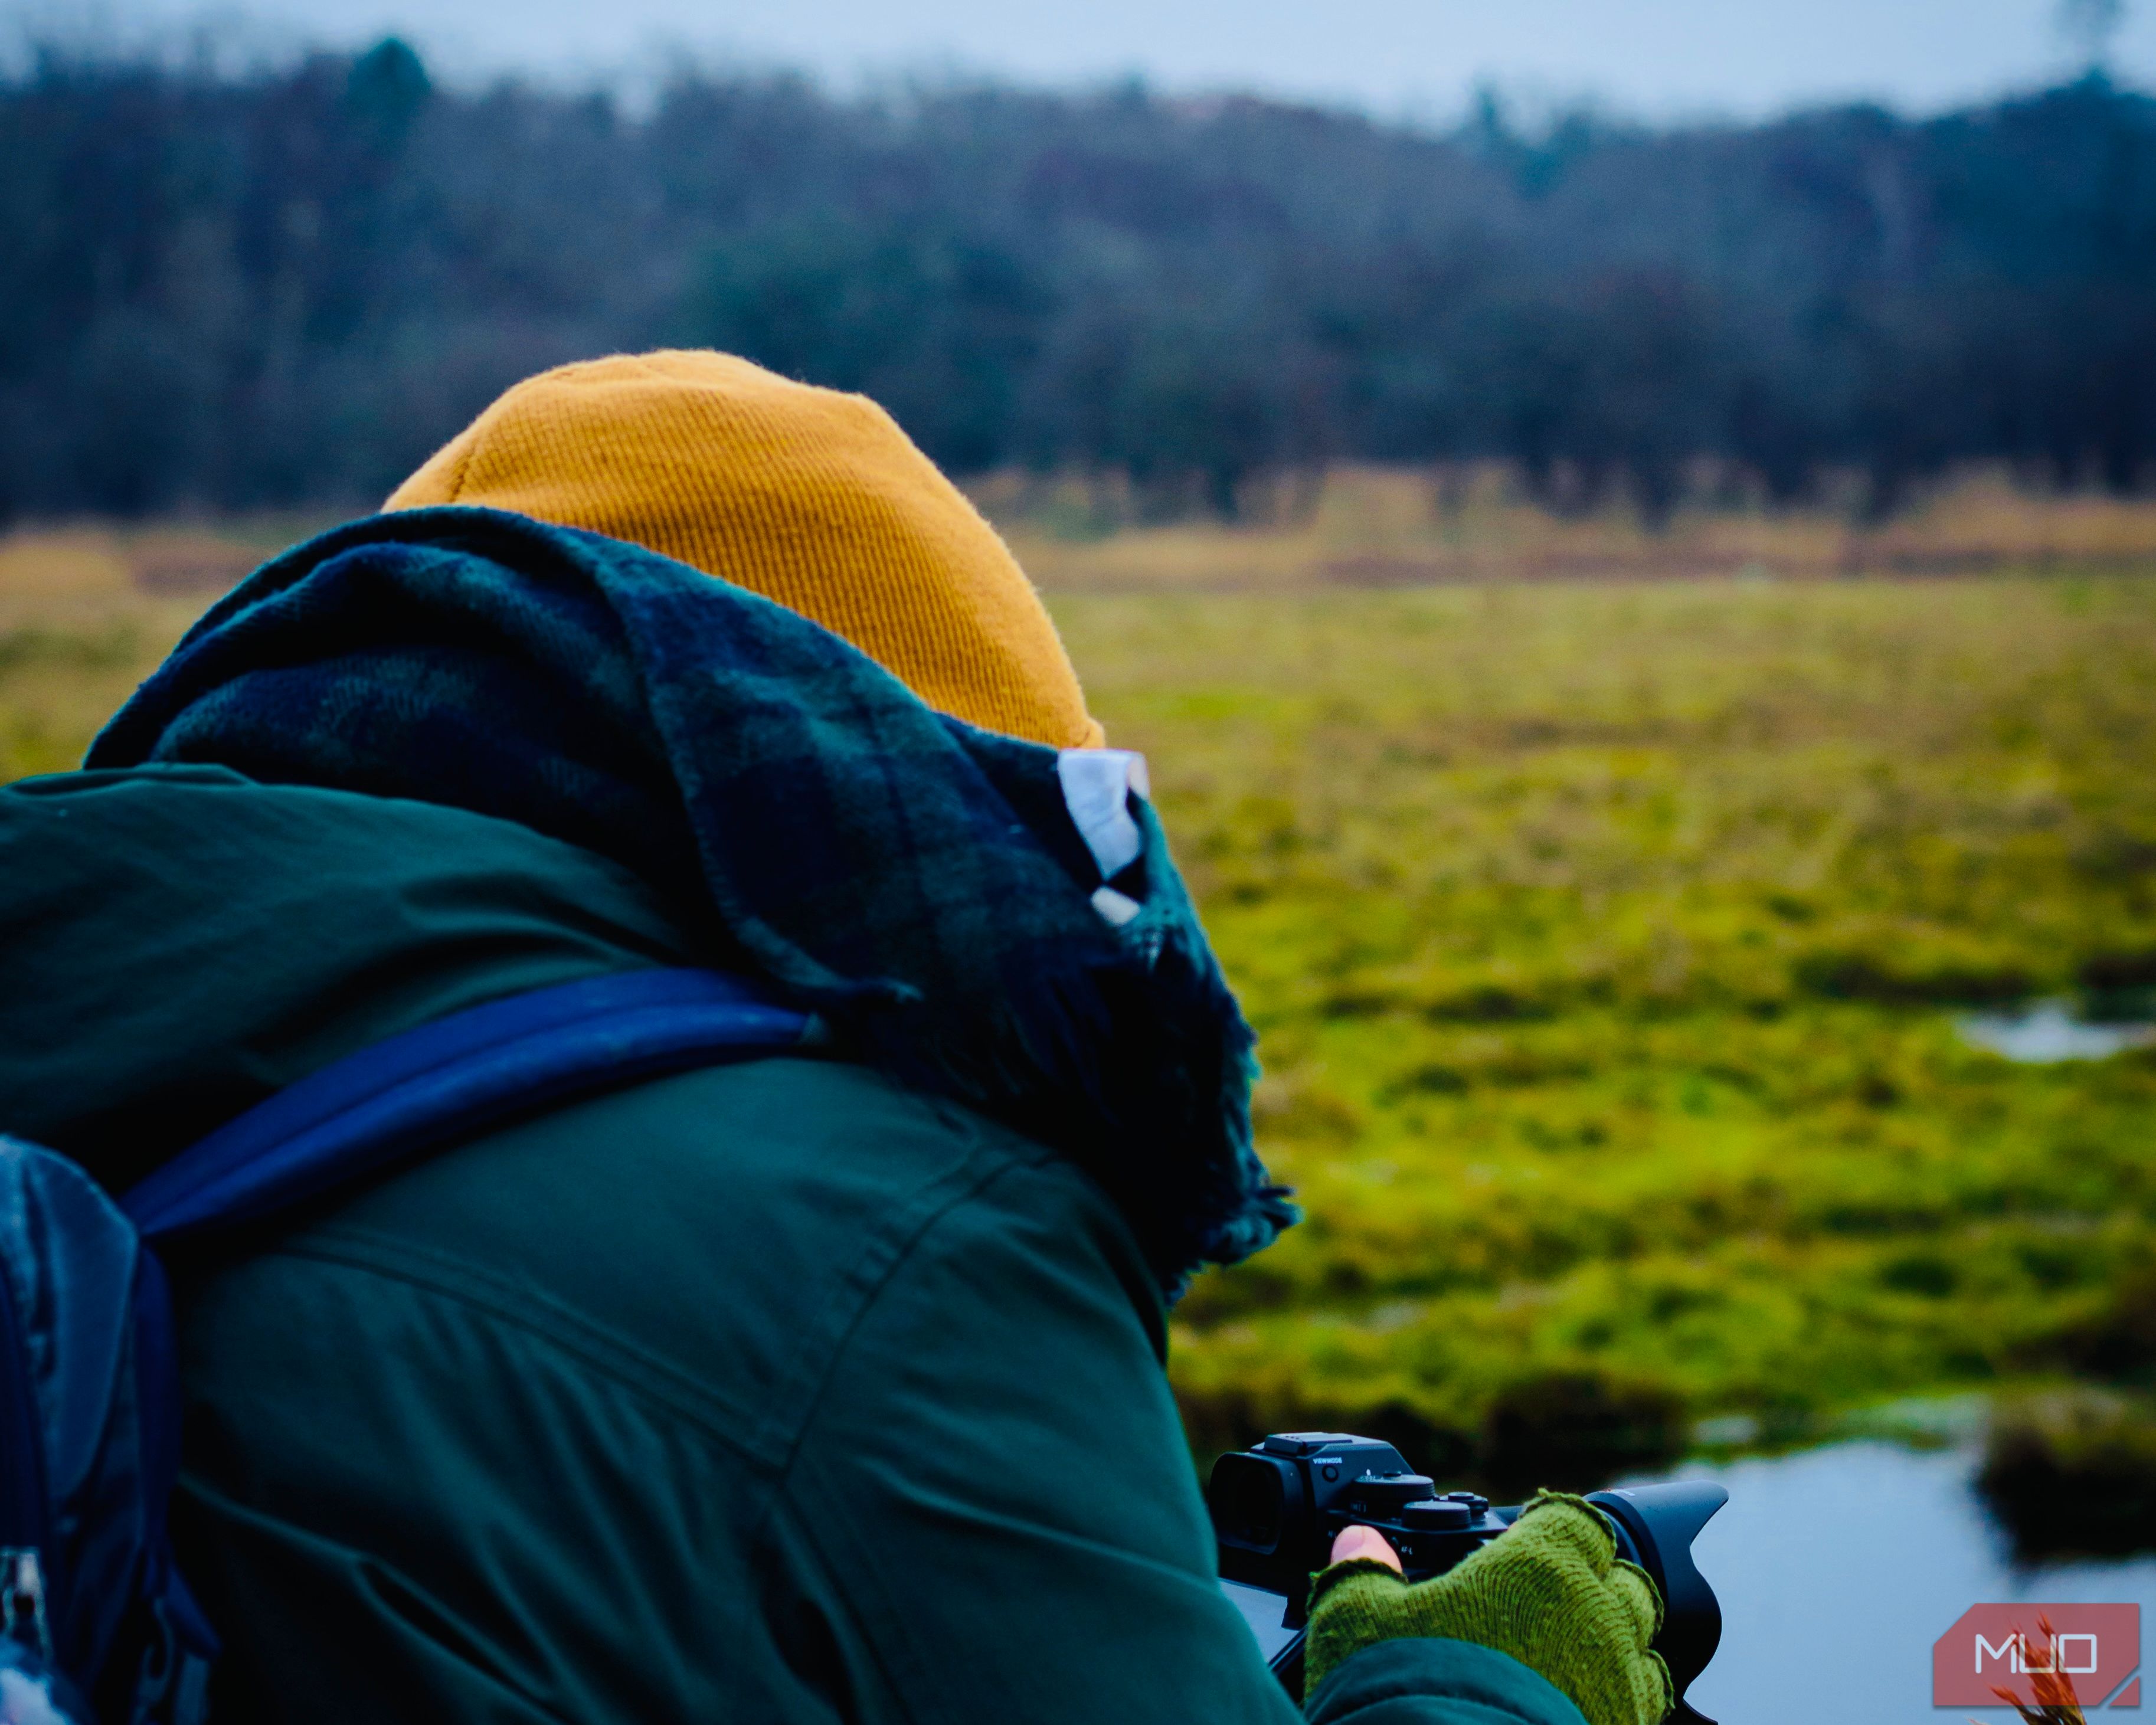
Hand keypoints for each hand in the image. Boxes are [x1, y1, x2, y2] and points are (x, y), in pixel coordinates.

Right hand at [1304, 1493, 1671, 1724]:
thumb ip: (1363, 1571)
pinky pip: (1643, 1712)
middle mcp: (1597, 1619)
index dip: (1553, 1527)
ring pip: (1646, 1652)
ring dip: (1616, 1651)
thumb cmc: (1410, 1693)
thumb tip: (1357, 1540)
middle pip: (1626, 1582)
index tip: (1530, 1541)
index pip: (1575, 1520)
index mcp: (1540, 1568)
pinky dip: (1616, 1706)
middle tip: (1549, 1606)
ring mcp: (1622, 1686)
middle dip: (1597, 1586)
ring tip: (1569, 1667)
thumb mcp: (1362, 1621)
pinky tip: (1574, 1713)